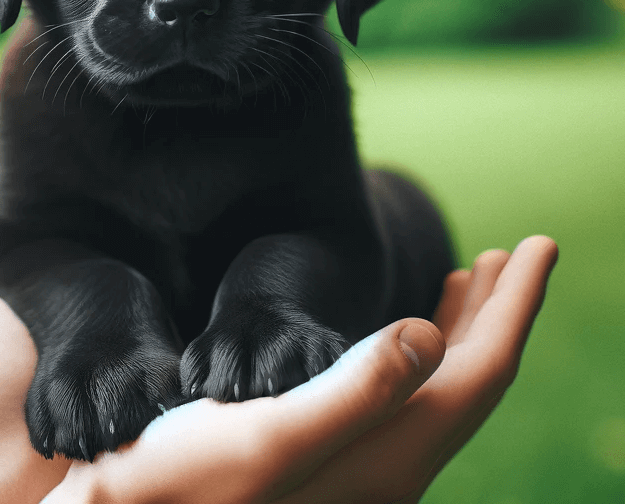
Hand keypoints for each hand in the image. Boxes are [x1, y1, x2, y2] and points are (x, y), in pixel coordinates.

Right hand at [47, 236, 556, 502]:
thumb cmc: (183, 477)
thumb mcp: (269, 434)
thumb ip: (355, 392)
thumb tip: (431, 337)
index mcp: (390, 454)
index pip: (482, 372)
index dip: (517, 306)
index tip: (540, 245)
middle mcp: (393, 463)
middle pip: (471, 377)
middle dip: (500, 310)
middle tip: (516, 253)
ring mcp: (369, 459)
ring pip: (442, 385)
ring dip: (463, 326)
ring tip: (471, 280)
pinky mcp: (340, 449)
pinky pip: (407, 390)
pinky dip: (421, 347)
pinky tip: (405, 327)